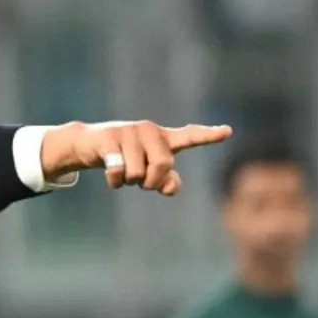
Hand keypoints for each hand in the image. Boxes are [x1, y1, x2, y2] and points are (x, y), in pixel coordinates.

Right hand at [40, 120, 232, 195]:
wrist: (90, 144)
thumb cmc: (125, 159)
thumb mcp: (147, 171)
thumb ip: (166, 181)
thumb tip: (169, 187)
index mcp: (163, 138)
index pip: (190, 136)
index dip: (209, 136)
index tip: (228, 132)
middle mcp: (149, 130)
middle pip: (163, 165)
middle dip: (151, 181)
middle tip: (141, 182)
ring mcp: (129, 131)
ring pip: (138, 172)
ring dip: (129, 182)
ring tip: (123, 172)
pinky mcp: (109, 137)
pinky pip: (118, 170)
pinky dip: (114, 181)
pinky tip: (110, 175)